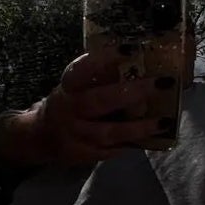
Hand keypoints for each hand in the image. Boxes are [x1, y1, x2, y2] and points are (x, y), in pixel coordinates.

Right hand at [0, 51, 165, 166]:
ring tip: (163, 120)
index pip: (83, 69)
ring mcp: (76, 135)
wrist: (41, 137)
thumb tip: (139, 60)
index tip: (129, 48)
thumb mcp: (74, 86)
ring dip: (138, 127)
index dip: (105, 58)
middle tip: (161, 83)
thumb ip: (99, 77)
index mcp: (68, 87)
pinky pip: (111, 150)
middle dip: (132, 92)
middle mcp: (69, 109)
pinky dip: (131, 143)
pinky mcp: (83, 155)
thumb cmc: (69, 103)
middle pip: (99, 101)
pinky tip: (150, 137)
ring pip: (108, 132)